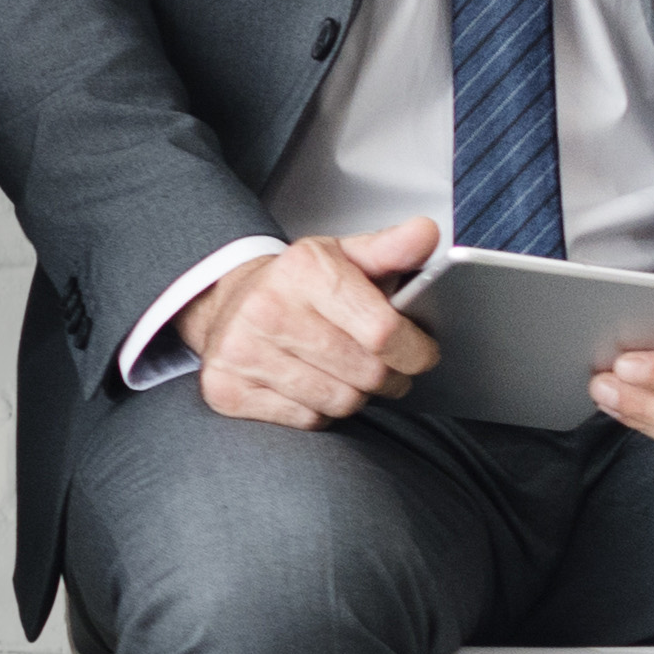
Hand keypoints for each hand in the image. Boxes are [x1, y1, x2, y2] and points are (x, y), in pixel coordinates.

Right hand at [186, 213, 447, 430]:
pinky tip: (314, 385)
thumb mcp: (344, 256)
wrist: (228, 304)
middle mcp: (266, 309)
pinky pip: (306, 419)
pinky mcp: (228, 389)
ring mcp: (242, 352)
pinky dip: (320, 410)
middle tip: (389, 369)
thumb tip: (426, 233)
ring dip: (356, 395)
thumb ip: (391, 248)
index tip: (422, 354)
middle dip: (390, 377)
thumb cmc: (297, 285)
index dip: (415, 350)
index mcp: (303, 270)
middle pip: (366, 373)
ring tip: (351, 375)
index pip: (382, 330)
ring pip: (339, 401)